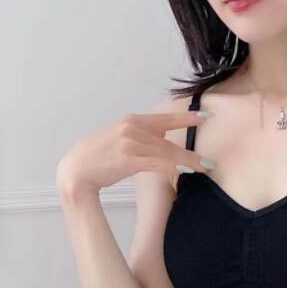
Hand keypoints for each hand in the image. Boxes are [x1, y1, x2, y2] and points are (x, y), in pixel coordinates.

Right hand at [55, 109, 212, 201]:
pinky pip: (159, 163)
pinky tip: (187, 171)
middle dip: (191, 152)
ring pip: (167, 152)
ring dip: (188, 162)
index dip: (187, 117)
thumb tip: (161, 142)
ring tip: (205, 168)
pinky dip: (175, 167)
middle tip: (210, 162)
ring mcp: (130, 142)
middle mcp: (132, 127)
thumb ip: (140, 137)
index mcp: (131, 120)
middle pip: (170, 140)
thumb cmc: (98, 159)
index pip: (165, 118)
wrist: (76, 171)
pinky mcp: (129, 158)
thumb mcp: (119, 140)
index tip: (206, 116)